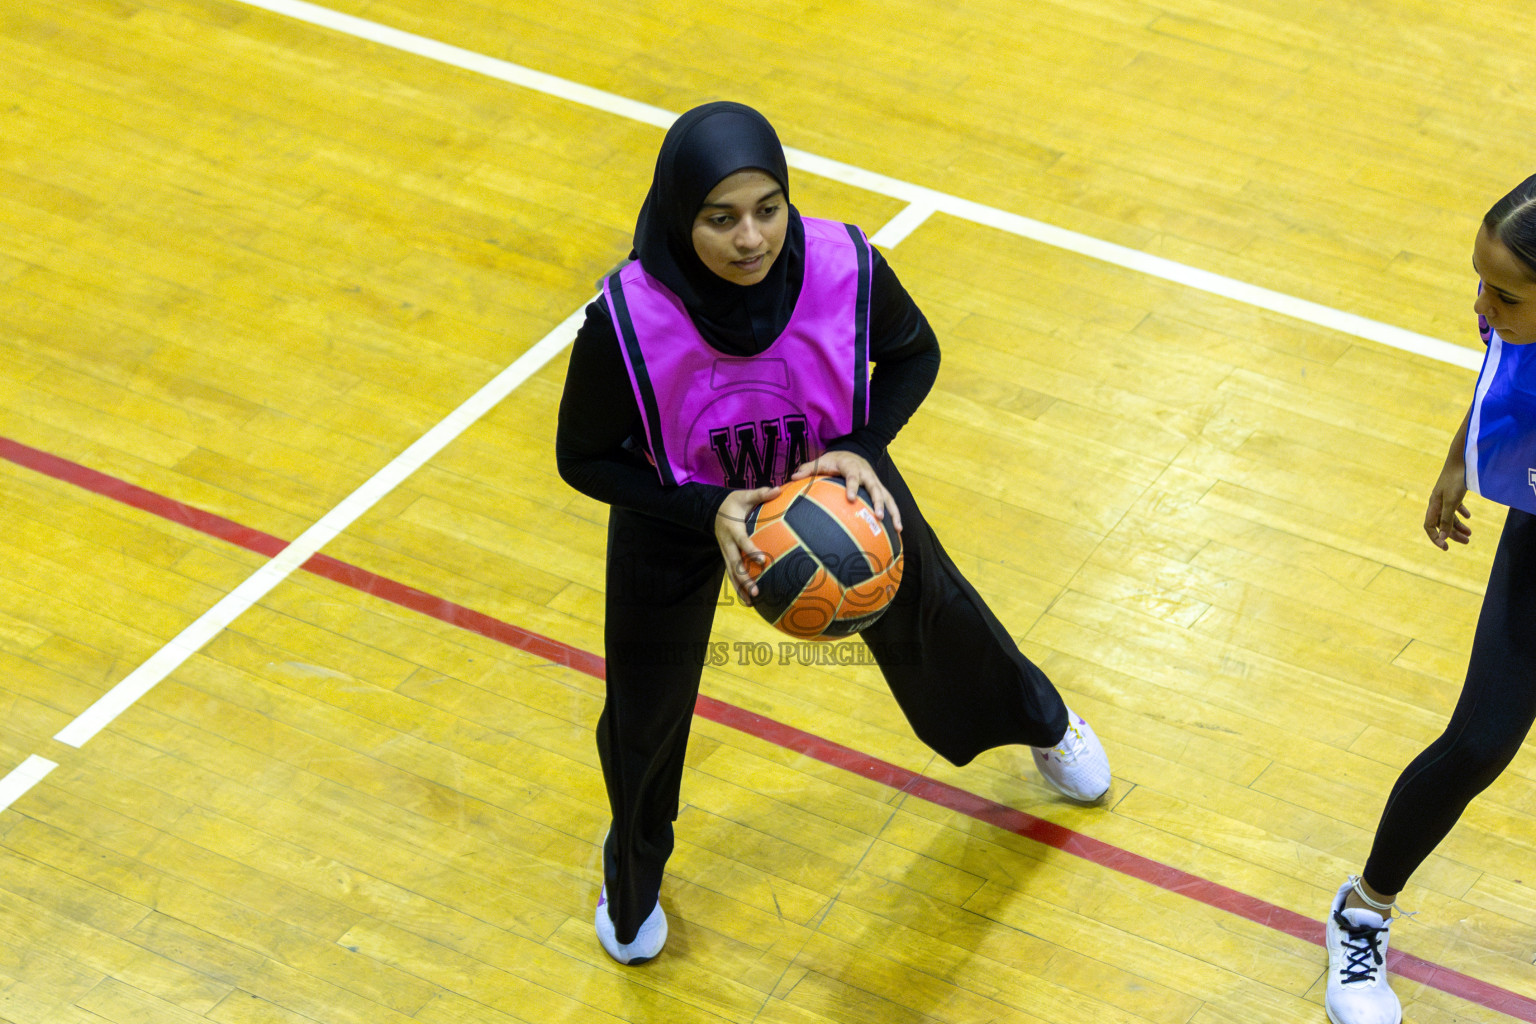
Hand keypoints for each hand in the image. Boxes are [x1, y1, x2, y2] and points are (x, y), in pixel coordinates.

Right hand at [715, 485, 779, 605]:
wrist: (714, 510)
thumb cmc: (734, 503)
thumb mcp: (745, 496)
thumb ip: (761, 494)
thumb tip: (779, 489)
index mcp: (733, 529)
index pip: (742, 542)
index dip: (751, 551)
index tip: (763, 561)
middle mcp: (727, 544)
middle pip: (734, 564)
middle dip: (744, 579)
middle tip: (756, 591)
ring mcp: (725, 553)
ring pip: (731, 573)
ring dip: (740, 588)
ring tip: (751, 603)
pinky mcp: (727, 558)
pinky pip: (731, 574)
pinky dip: (739, 588)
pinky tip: (749, 601)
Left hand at [791, 450, 902, 532]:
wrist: (853, 452)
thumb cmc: (835, 460)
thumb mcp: (821, 461)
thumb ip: (808, 469)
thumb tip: (793, 477)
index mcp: (851, 466)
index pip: (852, 476)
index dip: (852, 486)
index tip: (850, 498)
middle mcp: (866, 474)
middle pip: (875, 487)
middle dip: (878, 501)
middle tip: (878, 516)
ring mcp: (875, 482)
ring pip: (887, 496)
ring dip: (892, 511)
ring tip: (897, 528)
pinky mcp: (880, 489)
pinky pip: (890, 502)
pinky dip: (895, 515)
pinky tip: (898, 531)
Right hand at [1424, 464, 1470, 549]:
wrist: (1462, 460)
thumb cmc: (1455, 480)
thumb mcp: (1451, 502)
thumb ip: (1447, 520)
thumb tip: (1443, 538)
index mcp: (1433, 505)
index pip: (1429, 527)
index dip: (1436, 538)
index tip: (1446, 547)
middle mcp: (1436, 503)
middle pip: (1442, 523)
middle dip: (1453, 534)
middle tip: (1467, 542)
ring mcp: (1445, 497)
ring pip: (1450, 516)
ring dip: (1459, 526)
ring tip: (1470, 533)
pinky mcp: (1453, 492)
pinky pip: (1455, 507)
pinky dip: (1461, 513)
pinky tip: (1469, 517)